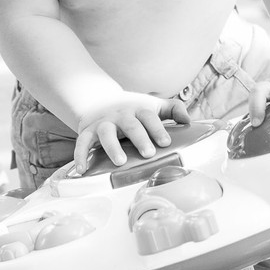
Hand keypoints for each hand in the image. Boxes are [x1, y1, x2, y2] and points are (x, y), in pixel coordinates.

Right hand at [73, 93, 189, 172]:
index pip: (149, 117)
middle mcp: (121, 115)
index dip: (158, 129)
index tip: (166, 143)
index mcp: (138, 109)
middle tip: (148, 153)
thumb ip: (173, 109)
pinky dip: (80, 155)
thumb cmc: (132, 109)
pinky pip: (82, 143)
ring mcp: (103, 123)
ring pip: (106, 133)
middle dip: (139, 138)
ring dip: (112, 147)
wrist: (99, 100)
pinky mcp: (87, 131)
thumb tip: (189, 120)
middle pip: (130, 125)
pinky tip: (82, 170)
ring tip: (120, 162)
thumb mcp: (152, 105)